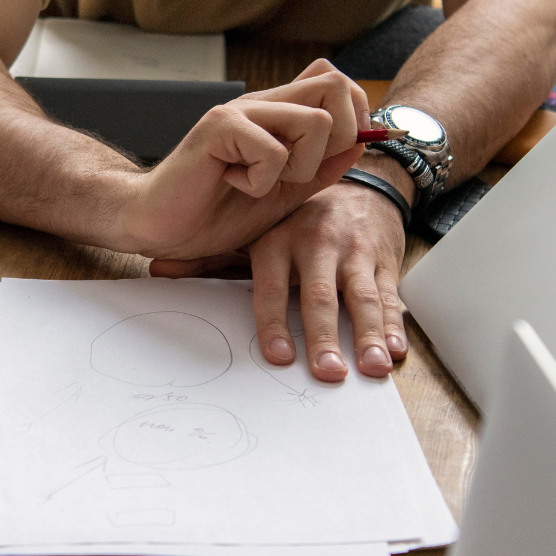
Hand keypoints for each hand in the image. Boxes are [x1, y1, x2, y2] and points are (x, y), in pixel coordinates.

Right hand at [115, 59, 368, 259]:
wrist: (159, 225)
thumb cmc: (213, 211)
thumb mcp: (283, 194)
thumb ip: (320, 169)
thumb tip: (362, 142)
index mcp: (278, 114)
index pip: (336, 82)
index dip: (356, 116)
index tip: (337, 155)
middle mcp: (261, 104)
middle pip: (334, 85)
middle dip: (341, 137)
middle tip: (303, 171)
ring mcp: (239, 112)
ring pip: (315, 122)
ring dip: (300, 167)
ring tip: (262, 183)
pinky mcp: (218, 128)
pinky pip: (273, 151)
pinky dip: (261, 182)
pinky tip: (233, 184)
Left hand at [152, 156, 410, 381]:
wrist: (358, 182)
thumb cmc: (297, 221)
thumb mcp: (255, 233)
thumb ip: (212, 259)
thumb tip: (159, 271)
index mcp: (279, 240)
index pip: (272, 285)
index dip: (274, 321)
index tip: (278, 356)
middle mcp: (317, 243)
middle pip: (320, 296)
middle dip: (325, 337)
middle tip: (327, 373)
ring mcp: (354, 252)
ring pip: (362, 297)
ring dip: (369, 334)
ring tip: (372, 367)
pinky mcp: (384, 259)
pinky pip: (390, 294)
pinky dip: (395, 323)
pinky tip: (395, 350)